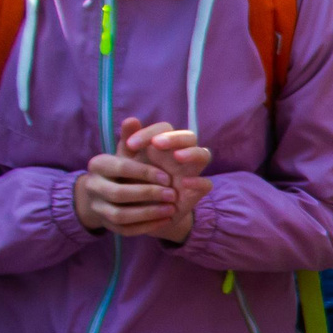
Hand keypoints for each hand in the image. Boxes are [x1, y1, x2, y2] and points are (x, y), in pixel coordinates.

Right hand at [75, 117, 211, 240]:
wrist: (107, 194)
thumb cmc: (125, 167)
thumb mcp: (128, 152)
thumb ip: (133, 138)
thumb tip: (133, 120)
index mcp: (98, 164)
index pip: (121, 167)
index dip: (146, 172)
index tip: (168, 177)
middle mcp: (92, 186)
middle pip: (119, 193)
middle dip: (149, 194)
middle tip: (173, 195)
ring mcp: (97, 208)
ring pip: (120, 215)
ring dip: (149, 213)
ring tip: (172, 209)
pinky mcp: (106, 225)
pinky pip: (125, 230)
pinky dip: (146, 226)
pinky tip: (165, 221)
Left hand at [118, 117, 213, 241]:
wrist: (140, 212)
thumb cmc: (133, 182)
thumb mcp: (125, 163)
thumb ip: (128, 142)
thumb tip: (130, 119)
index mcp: (163, 146)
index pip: (164, 129)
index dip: (149, 132)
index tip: (131, 145)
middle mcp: (180, 155)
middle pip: (189, 137)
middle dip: (174, 138)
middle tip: (157, 143)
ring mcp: (191, 172)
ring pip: (203, 154)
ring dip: (192, 153)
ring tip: (178, 156)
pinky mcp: (196, 191)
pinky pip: (207, 183)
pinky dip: (198, 181)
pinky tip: (184, 183)